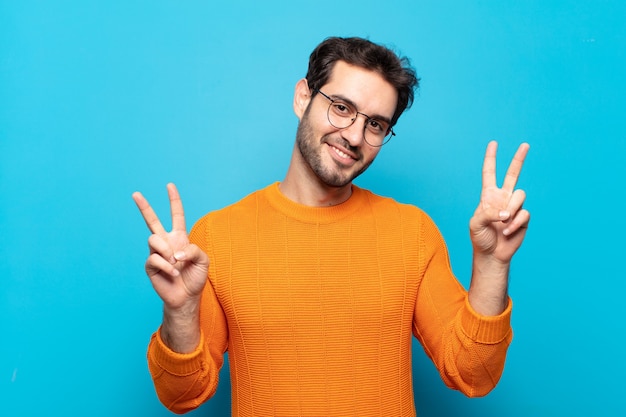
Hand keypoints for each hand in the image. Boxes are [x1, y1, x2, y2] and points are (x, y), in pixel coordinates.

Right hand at [132, 183, 208, 310]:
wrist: (187, 297)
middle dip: (144, 206)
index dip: (174, 201)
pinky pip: (154, 258)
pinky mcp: (150, 265)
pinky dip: (167, 266)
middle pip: (152, 221)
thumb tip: (174, 252)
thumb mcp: (203, 260)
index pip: (176, 215)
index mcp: (179, 238)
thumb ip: (193, 250)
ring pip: (153, 239)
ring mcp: (156, 253)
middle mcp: (166, 243)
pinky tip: (173, 273)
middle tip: (136, 193)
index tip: (170, 186)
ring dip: (167, 251)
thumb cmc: (195, 277)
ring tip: (175, 263)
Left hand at [470, 141, 529, 263]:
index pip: (489, 173)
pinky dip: (514, 223)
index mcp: (488, 196)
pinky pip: (523, 214)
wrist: (491, 254)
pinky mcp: (523, 218)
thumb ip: (488, 213)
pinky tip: (507, 232)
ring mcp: (514, 207)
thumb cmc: (480, 238)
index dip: (490, 158)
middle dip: (519, 159)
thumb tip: (506, 211)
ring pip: (520, 195)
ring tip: (503, 223)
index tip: (493, 143)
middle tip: (525, 144)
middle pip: (513, 174)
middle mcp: (502, 198)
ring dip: (511, 209)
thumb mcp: (475, 224)